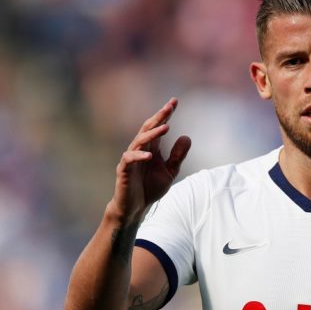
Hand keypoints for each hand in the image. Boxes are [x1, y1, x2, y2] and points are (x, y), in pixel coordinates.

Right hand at [109, 98, 190, 222]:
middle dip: (159, 117)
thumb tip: (186, 136)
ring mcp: (131, 159)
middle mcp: (140, 150)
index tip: (174, 101)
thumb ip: (178, 155)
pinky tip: (149, 155)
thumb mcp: (170, 172)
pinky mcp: (124, 171)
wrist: (135, 208)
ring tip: (166, 127)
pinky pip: (129, 159)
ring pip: (139, 141)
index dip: (166, 114)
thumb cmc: (150, 189)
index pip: (158, 127)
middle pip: (148, 128)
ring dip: (152, 133)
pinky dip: (139, 156)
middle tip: (170, 106)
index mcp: (151, 148)